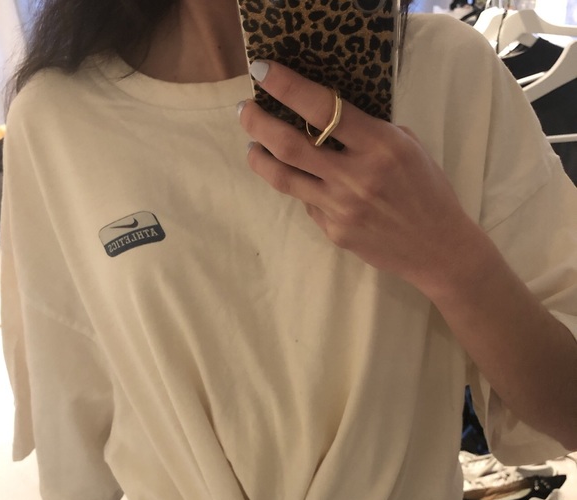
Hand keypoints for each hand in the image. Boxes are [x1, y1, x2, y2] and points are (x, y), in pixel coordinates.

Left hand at [239, 61, 479, 296]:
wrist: (437, 247)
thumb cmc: (428, 190)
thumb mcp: (408, 147)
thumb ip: (369, 131)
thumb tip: (324, 120)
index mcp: (380, 146)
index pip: (322, 109)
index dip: (286, 86)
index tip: (261, 71)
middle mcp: (355, 176)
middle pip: (289, 145)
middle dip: (257, 123)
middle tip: (243, 110)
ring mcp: (340, 208)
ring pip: (284, 178)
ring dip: (259, 158)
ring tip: (252, 147)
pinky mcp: (334, 231)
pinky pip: (306, 203)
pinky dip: (300, 187)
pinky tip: (305, 182)